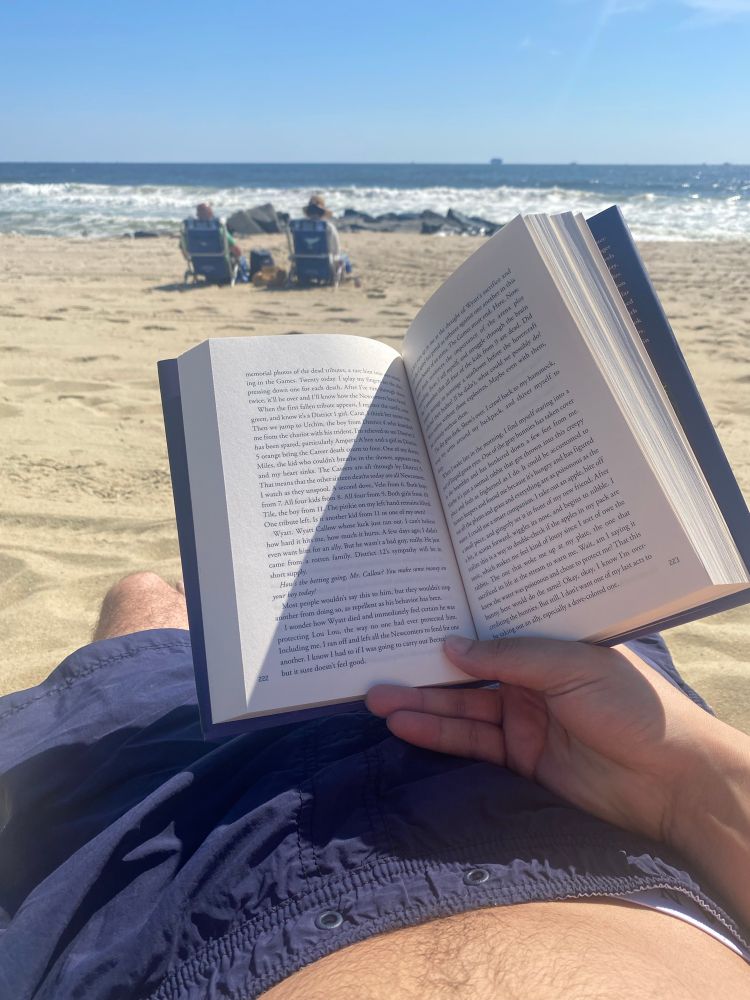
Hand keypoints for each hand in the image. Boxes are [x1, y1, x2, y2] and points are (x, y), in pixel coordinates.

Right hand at [366, 636, 721, 846]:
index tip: (409, 626)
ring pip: (464, 712)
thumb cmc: (633, 708)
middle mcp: (533, 683)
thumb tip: (452, 646)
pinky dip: (440, 737)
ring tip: (377, 700)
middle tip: (378, 670)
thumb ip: (510, 658)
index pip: (492, 637)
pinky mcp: (521, 761)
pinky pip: (473, 745)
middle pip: (469, 677)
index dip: (452, 633)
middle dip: (425, 675)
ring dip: (422, 708)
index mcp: (550, 650)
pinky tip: (407, 727)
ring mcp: (526, 723)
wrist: (672, 781)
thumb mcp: (571, 666)